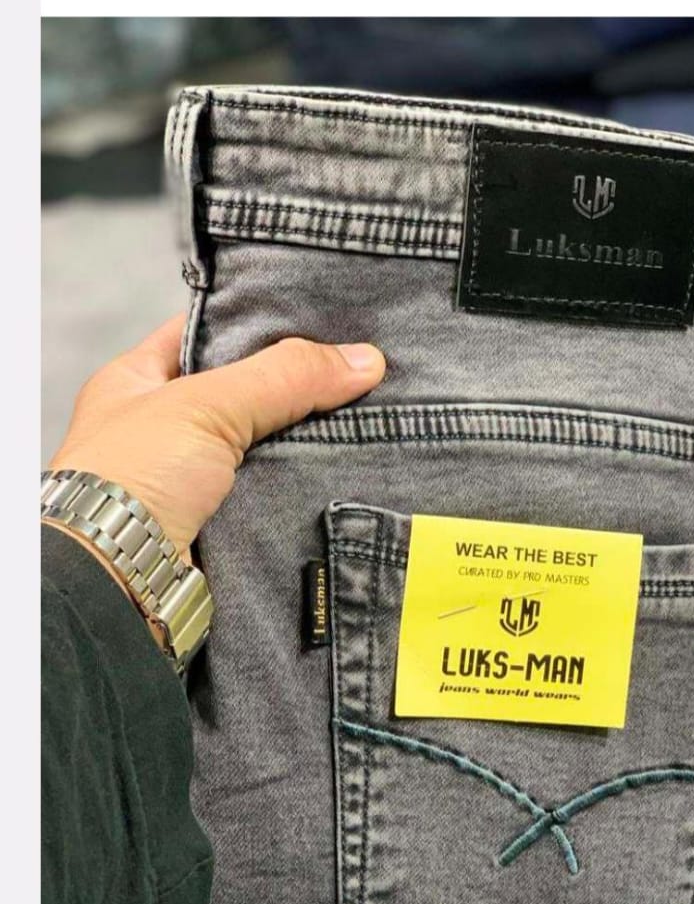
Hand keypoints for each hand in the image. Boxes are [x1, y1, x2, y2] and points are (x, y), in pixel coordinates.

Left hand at [48, 314, 385, 557]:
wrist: (117, 581)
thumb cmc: (129, 481)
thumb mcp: (206, 404)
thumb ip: (284, 376)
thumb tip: (363, 360)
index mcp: (137, 383)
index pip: (205, 334)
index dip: (257, 324)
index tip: (317, 322)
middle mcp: (162, 431)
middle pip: (246, 396)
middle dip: (296, 390)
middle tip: (356, 374)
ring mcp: (193, 484)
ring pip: (265, 452)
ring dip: (306, 447)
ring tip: (367, 422)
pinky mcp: (220, 530)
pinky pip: (273, 502)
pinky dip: (302, 494)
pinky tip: (343, 476)